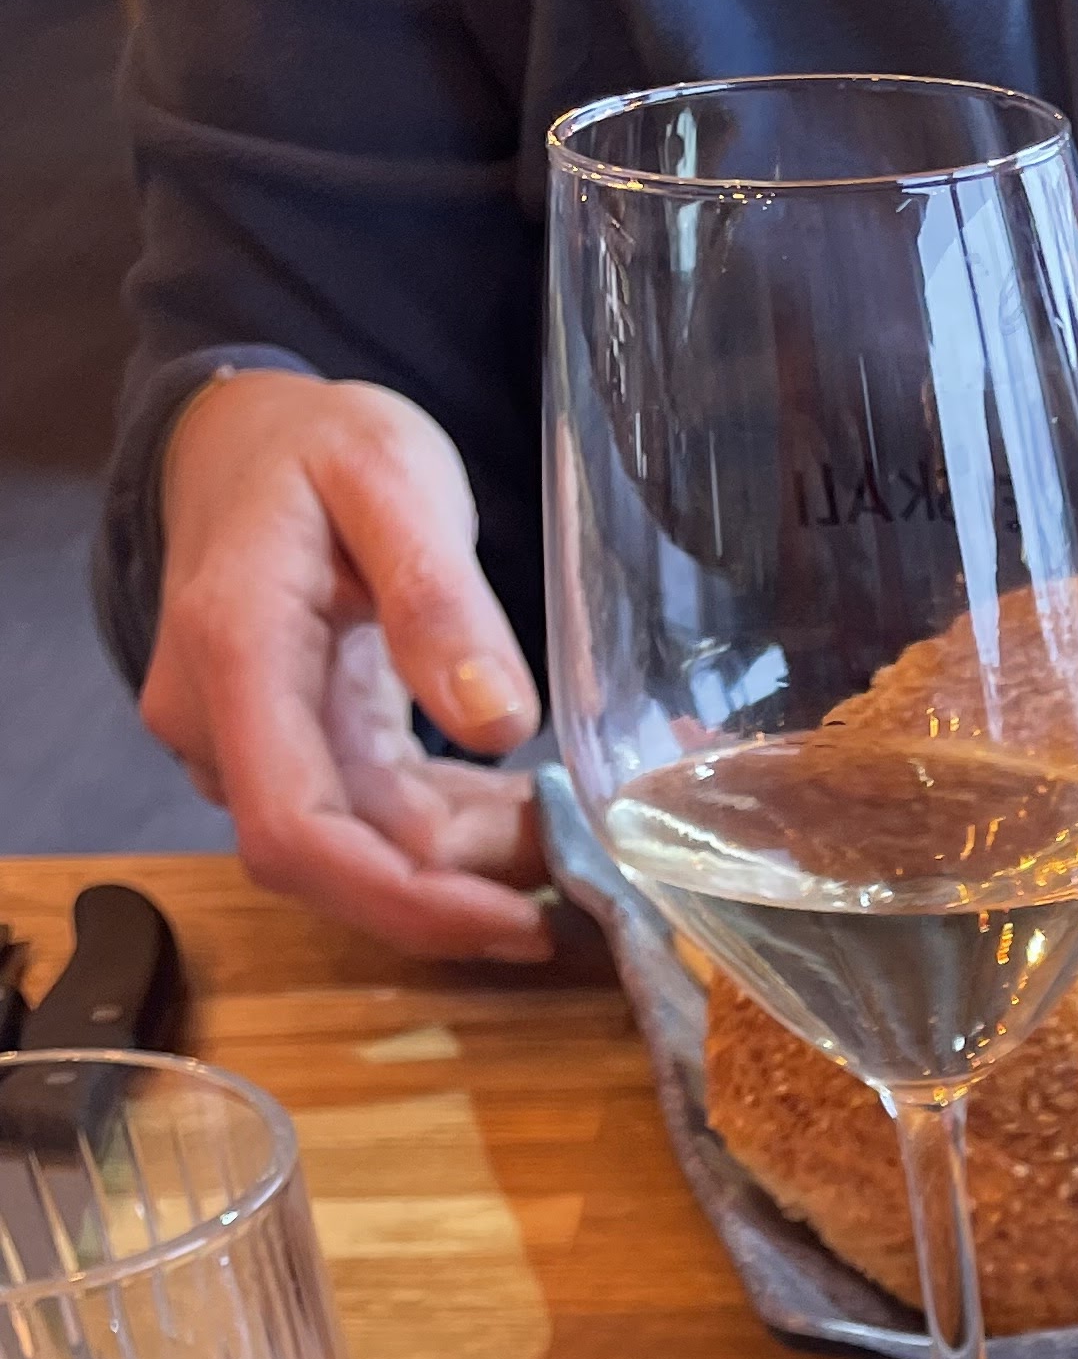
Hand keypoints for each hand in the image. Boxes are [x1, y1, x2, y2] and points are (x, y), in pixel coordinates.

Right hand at [141, 373, 552, 962]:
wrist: (245, 435)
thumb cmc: (318, 442)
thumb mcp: (394, 475)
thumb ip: (440, 596)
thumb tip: (497, 720)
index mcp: (234, 648)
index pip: (296, 831)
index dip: (405, 904)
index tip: (519, 924)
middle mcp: (216, 718)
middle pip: (333, 862)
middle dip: (460, 889)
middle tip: (581, 867)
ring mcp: (239, 745)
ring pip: (361, 850)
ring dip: (468, 862)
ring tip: (565, 828)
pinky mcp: (283, 755)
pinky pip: (371, 822)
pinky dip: (452, 831)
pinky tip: (520, 814)